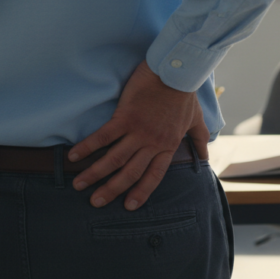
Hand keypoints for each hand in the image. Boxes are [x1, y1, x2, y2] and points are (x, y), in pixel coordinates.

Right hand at [69, 60, 209, 209]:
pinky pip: (104, 136)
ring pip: (114, 158)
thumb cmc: (185, 95)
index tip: (128, 206)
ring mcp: (138, 131)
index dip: (141, 191)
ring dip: (95, 173)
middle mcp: (152, 143)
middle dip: (112, 189)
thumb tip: (205, 157)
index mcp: (168, 146)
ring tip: (79, 185)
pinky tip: (74, 156)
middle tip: (95, 203)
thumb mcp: (196, 120)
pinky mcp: (125, 117)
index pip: (154, 175)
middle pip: (130, 172)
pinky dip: (88, 147)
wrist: (175, 72)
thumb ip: (200, 140)